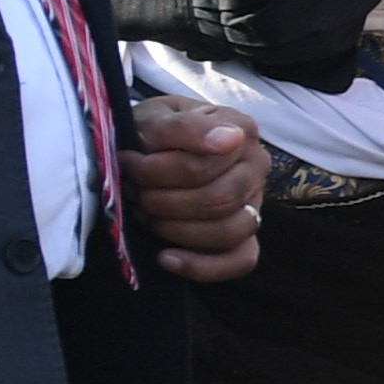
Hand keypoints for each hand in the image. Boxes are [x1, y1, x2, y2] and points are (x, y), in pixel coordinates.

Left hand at [119, 104, 265, 283]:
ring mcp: (253, 202)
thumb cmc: (152, 130)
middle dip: (164, 202)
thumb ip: (185, 127)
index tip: (127, 163)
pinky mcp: (244, 234)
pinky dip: (202, 266)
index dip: (157, 172)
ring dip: (176, 229)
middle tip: (134, 192)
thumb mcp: (156, 117)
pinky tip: (165, 258)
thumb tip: (230, 139)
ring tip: (145, 214)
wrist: (148, 144)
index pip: (205, 165)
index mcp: (241, 132)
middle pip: (218, 200)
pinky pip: (241, 260)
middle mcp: (256, 167)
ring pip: (230, 231)